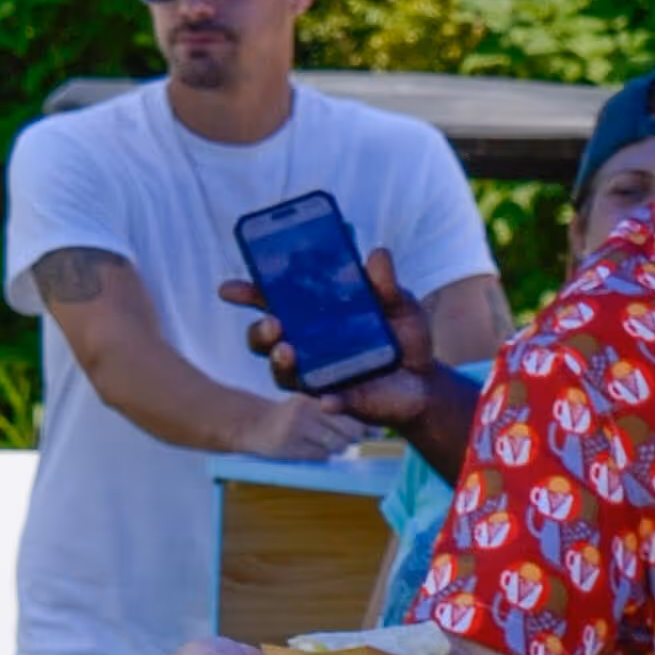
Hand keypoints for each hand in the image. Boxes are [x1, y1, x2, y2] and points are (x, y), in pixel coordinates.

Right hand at [223, 244, 435, 436]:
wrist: (426, 382)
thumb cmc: (403, 337)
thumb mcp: (399, 305)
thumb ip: (386, 284)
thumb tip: (377, 254)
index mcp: (314, 315)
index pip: (272, 302)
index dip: (248, 294)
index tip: (228, 289)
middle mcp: (307, 345)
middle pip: (266, 339)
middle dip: (260, 331)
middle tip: (273, 322)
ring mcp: (318, 374)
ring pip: (283, 372)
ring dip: (279, 362)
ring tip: (287, 351)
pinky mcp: (338, 399)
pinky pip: (327, 400)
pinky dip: (329, 398)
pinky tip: (329, 398)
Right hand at [249, 386, 372, 461]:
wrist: (252, 425)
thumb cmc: (289, 416)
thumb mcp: (309, 403)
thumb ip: (336, 412)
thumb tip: (374, 431)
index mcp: (314, 395)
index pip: (349, 409)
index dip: (364, 422)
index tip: (375, 430)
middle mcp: (306, 408)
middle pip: (349, 428)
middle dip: (354, 437)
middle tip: (349, 438)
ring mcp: (297, 427)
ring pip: (337, 444)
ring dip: (339, 448)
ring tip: (329, 444)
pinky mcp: (289, 446)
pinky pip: (320, 455)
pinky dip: (323, 455)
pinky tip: (313, 449)